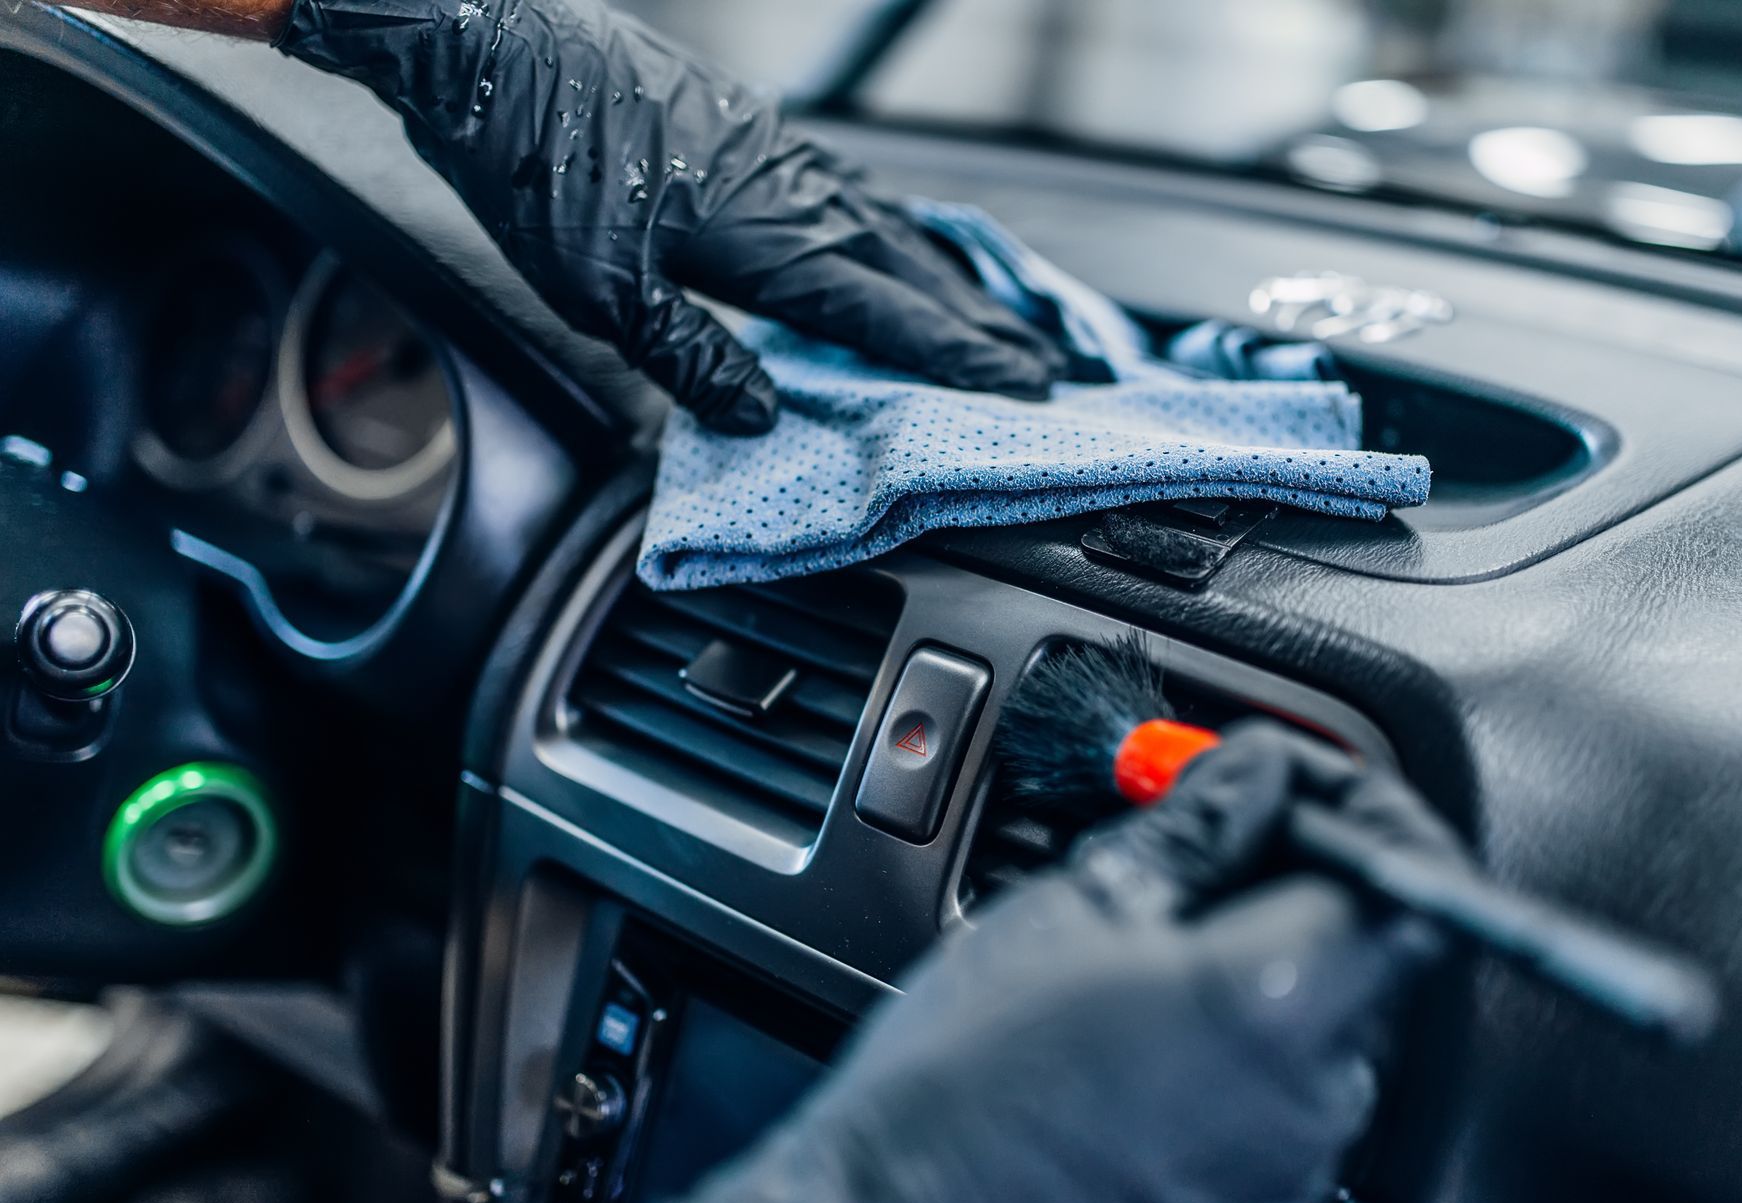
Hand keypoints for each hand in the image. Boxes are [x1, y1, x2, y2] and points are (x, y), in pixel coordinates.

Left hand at [278, 0, 1065, 434]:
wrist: (496, 48)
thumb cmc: (539, 167)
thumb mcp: (601, 293)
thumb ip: (691, 356)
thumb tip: (760, 414)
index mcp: (768, 238)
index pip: (887, 313)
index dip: (958, 357)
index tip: (1023, 388)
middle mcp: (793, 190)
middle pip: (912, 270)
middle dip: (980, 326)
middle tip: (1043, 370)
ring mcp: (779, 152)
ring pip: (889, 226)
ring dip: (948, 280)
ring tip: (993, 319)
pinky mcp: (754, 131)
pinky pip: (853, 193)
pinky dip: (896, 232)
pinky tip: (896, 243)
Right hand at [651, 723, 1464, 1202]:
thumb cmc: (956, 1083)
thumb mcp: (1070, 911)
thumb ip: (1194, 832)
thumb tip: (1256, 774)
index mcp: (1274, 1002)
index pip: (1409, 874)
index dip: (1367, 805)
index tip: (1299, 779)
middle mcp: (1310, 1098)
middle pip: (1368, 948)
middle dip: (1302, 875)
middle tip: (1209, 834)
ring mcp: (1285, 1166)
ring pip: (1325, 1022)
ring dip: (1266, 955)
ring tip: (1151, 933)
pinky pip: (1282, 1095)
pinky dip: (1240, 1037)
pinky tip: (1145, 1017)